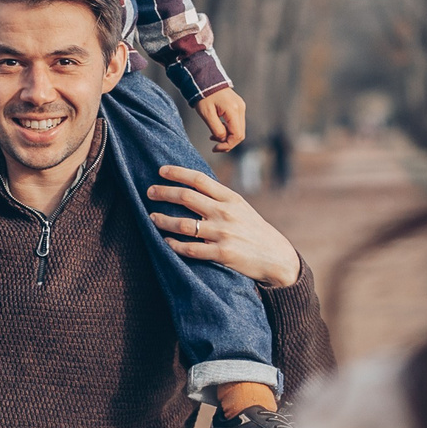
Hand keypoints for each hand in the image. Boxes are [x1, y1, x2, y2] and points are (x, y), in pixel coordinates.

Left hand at [147, 165, 300, 288]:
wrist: (276, 257)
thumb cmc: (254, 230)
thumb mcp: (241, 208)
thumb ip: (219, 198)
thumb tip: (192, 186)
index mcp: (230, 198)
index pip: (199, 179)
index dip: (177, 172)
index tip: (161, 170)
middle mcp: (225, 213)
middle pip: (187, 197)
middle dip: (164, 192)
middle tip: (149, 192)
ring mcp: (223, 234)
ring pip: (183, 224)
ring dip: (163, 220)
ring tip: (152, 217)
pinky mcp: (222, 254)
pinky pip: (191, 249)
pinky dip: (174, 245)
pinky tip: (166, 242)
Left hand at [196, 86, 248, 152]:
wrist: (205, 79)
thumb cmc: (204, 96)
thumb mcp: (207, 114)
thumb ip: (216, 129)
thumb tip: (223, 139)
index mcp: (233, 110)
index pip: (237, 135)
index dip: (227, 145)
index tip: (215, 148)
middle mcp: (240, 108)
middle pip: (240, 134)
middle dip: (228, 143)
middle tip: (215, 146)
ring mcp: (240, 107)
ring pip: (239, 129)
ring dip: (228, 136)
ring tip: (213, 137)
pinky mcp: (238, 106)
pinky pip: (237, 123)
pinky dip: (229, 129)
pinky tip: (218, 129)